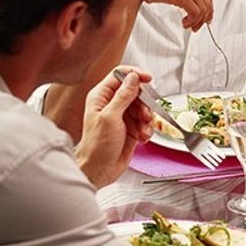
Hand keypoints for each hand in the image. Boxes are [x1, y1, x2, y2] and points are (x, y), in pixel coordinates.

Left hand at [76, 67, 153, 187]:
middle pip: (135, 91)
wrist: (99, 170)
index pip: (120, 75)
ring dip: (146, 118)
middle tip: (144, 114)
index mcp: (101, 97)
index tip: (148, 79)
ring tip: (142, 129)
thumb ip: (123, 96)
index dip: (135, 75)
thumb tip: (132, 77)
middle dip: (144, 103)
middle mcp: (111, 104)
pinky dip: (147, 129)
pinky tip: (142, 137)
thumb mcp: (110, 117)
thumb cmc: (97, 146)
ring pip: (143, 107)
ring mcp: (122, 116)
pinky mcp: (130, 128)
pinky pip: (145, 121)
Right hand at [142, 0, 212, 30]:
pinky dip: (192, 21)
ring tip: (188, 25)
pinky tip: (184, 22)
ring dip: (196, 21)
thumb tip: (199, 5)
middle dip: (203, 19)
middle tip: (196, 26)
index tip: (205, 19)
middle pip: (207, 4)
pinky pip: (195, 12)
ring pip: (203, 10)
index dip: (208, 11)